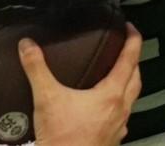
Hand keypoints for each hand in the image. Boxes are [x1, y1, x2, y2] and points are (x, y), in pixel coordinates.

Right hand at [24, 23, 142, 145]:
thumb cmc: (62, 139)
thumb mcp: (46, 98)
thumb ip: (37, 68)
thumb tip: (28, 46)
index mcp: (111, 95)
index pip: (130, 59)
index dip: (133, 40)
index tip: (130, 28)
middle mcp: (120, 110)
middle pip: (136, 78)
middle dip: (134, 61)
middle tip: (126, 49)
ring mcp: (118, 127)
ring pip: (132, 99)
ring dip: (128, 84)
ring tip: (117, 76)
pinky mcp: (111, 140)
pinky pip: (122, 118)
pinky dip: (118, 106)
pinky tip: (104, 108)